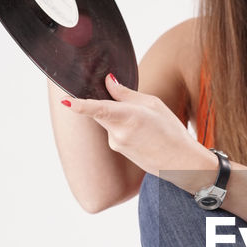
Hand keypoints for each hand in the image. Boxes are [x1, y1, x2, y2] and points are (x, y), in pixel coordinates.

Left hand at [62, 74, 204, 175]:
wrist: (180, 164)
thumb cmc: (171, 132)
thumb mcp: (153, 105)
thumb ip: (127, 94)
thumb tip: (108, 82)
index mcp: (130, 117)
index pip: (99, 109)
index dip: (80, 105)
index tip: (65, 101)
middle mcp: (119, 132)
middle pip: (102, 109)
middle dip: (113, 103)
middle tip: (139, 109)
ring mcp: (116, 143)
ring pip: (110, 119)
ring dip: (123, 116)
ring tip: (148, 127)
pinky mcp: (117, 150)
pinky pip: (115, 130)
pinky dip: (126, 128)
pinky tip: (144, 135)